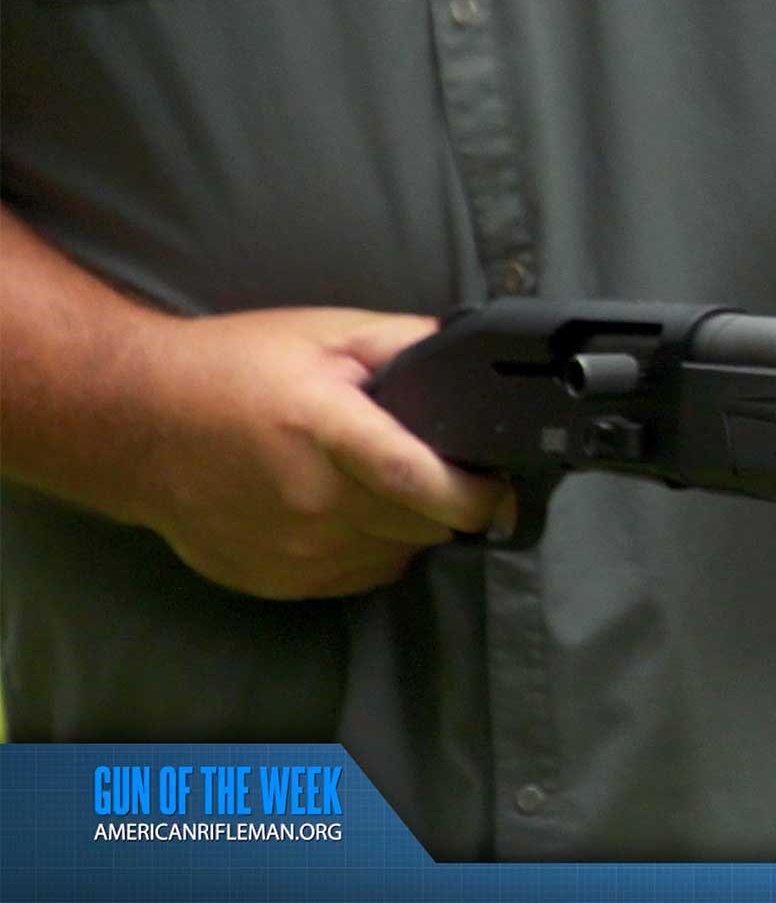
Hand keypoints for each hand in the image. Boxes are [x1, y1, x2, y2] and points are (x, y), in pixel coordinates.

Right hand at [127, 308, 507, 599]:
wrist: (132, 422)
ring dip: (413, 528)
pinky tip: (356, 514)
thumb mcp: (323, 333)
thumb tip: (466, 356)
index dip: (477, 495)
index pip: (418, 481)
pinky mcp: (277, 579)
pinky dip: (376, 551)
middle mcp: (310, 500)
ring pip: (398, 555)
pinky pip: (361, 578)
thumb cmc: (230, 368)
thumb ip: (403, 342)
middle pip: (422, 525)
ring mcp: (292, 549)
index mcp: (324, 430)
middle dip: (452, 504)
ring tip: (394, 488)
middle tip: (446, 472)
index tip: (505, 493)